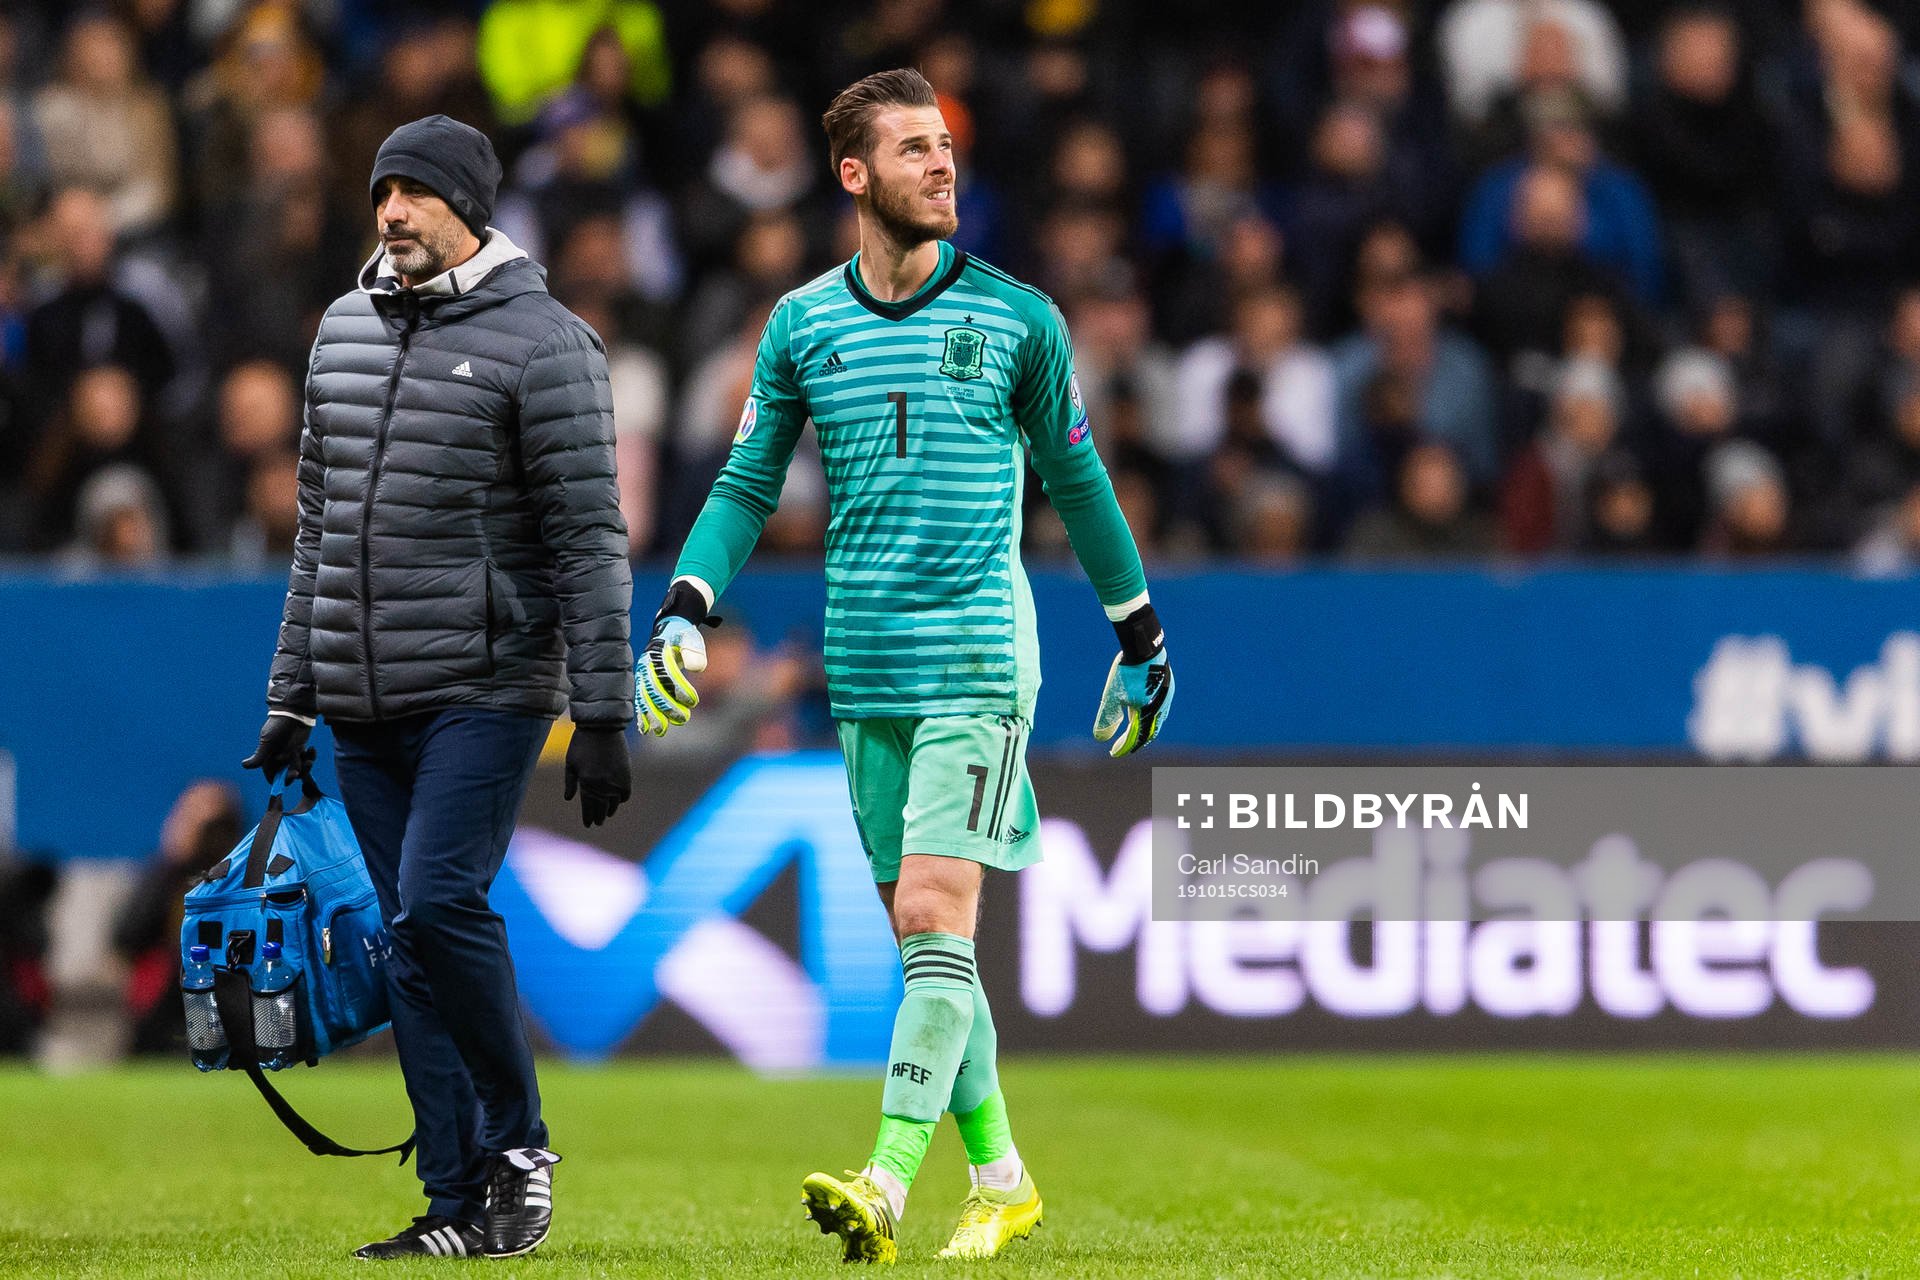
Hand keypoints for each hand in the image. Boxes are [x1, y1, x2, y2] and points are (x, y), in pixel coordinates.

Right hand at [242, 714, 310, 781]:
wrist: (293, 712)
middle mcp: (280, 759)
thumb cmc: (278, 726)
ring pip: (300, 769)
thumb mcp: (268, 742)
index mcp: (269, 760)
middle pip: (288, 776)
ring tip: (309, 760)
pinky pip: (308, 759)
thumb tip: (244, 765)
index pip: (274, 777)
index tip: (288, 778)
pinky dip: (311, 756)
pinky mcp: (301, 749)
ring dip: (305, 767)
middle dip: (294, 775)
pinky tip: (311, 748)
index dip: (280, 780)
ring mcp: (291, 755)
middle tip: (297, 772)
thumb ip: (259, 756)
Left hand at [563, 726, 630, 826]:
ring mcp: (616, 781)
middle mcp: (602, 786)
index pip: (587, 806)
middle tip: (597, 823)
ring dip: (610, 810)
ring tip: (607, 814)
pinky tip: (617, 801)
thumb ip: (570, 782)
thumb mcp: (570, 762)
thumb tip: (569, 798)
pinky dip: (621, 799)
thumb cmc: (582, 743)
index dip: (587, 816)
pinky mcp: (627, 776)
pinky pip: (625, 794)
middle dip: (598, 816)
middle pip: (601, 808)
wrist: (602, 727)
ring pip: (614, 803)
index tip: (588, 824)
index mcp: (586, 783)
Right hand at [635, 581, 715, 736]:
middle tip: (683, 719)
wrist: (669, 632)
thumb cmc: (683, 637)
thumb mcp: (691, 639)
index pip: (667, 675)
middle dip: (666, 706)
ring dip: (652, 715)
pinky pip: (640, 700)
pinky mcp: (642, 684)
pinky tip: (646, 729)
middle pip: (653, 690)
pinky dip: (642, 715)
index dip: (680, 689)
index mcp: (657, 654)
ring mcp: (642, 676)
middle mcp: (646, 666)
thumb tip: (697, 667)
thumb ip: (694, 651)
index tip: (694, 701)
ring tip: (661, 731)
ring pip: (644, 698)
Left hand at [1094, 603, 1172, 756]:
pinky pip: (1160, 706)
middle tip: (1126, 745)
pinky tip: (1143, 708)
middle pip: (1150, 732)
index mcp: (1149, 715)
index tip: (1114, 752)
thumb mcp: (1112, 697)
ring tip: (1134, 729)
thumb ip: (1107, 719)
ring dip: (1146, 727)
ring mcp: (1166, 697)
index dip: (1125, 747)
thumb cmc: (1127, 674)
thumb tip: (1100, 738)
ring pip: (1157, 719)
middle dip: (1137, 740)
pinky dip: (1151, 713)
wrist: (1144, 648)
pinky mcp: (1167, 685)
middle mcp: (1161, 709)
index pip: (1136, 739)